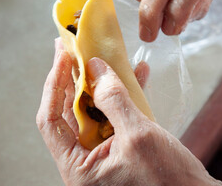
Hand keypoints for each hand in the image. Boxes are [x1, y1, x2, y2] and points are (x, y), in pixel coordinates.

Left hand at [36, 38, 221, 184]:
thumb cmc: (169, 180)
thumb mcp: (138, 135)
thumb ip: (113, 99)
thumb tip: (96, 69)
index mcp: (79, 167)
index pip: (52, 120)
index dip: (55, 85)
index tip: (63, 56)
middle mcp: (85, 161)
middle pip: (71, 112)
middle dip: (74, 78)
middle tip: (73, 49)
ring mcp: (103, 154)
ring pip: (93, 110)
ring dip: (101, 83)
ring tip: (103, 55)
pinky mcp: (120, 147)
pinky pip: (114, 115)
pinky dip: (123, 95)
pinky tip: (136, 74)